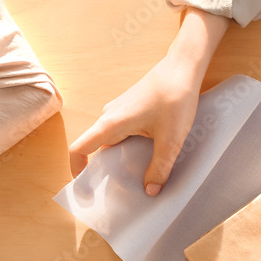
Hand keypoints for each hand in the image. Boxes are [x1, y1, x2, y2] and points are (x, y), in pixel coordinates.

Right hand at [68, 8, 229, 192]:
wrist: (183, 67)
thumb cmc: (175, 98)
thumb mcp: (171, 140)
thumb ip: (160, 168)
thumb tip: (150, 191)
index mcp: (111, 124)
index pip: (79, 148)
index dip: (77, 170)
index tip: (86, 190)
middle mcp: (109, 117)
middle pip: (96, 149)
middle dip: (105, 172)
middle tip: (119, 193)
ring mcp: (119, 112)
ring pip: (112, 142)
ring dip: (120, 160)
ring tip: (136, 179)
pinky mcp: (130, 109)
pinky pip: (122, 134)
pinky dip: (129, 149)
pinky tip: (147, 159)